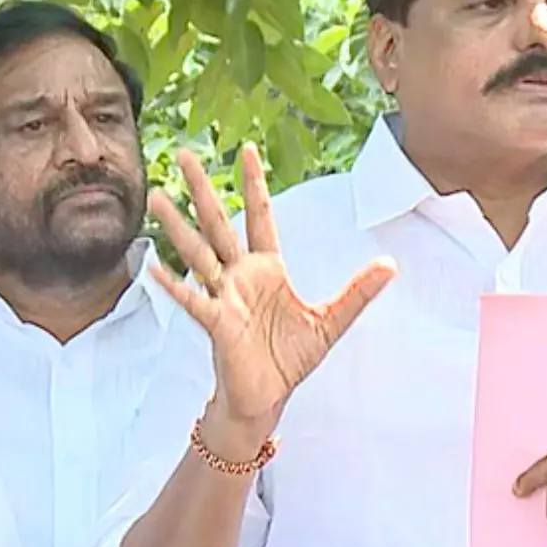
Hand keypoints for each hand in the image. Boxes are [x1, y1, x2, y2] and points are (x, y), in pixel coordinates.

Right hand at [149, 144, 395, 451]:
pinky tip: (155, 268)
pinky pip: (194, 301)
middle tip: (187, 154)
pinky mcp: (218, 324)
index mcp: (267, 269)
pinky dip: (175, 286)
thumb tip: (390, 265)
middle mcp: (240, 277)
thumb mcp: (331, 320)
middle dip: (203, 190)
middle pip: (219, 224)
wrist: (268, 398)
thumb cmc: (289, 358)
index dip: (254, 184)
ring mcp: (225, 298)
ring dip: (178, 226)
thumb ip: (358, 292)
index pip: (260, 217)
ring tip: (157, 196)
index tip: (247, 149)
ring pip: (198, 254)